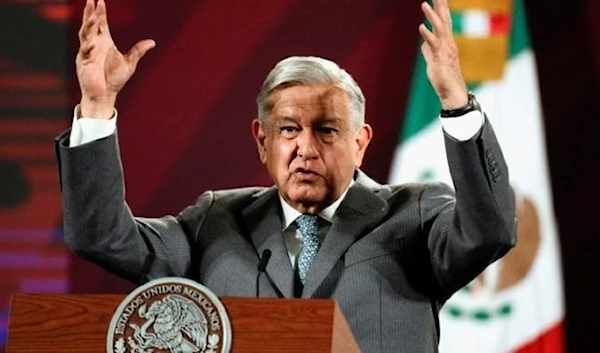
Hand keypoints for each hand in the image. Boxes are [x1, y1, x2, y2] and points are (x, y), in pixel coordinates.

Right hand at [76, 0, 154, 118]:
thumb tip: (152, 42)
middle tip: (91, 1)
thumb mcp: (130, 63)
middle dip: (90, 13)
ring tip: (93, 17)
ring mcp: (87, 52)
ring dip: (88, 25)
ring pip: (85, 34)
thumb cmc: (115, 80)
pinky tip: (93, 43)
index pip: (101, 24)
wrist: (105, 95)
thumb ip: (138, 51)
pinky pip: (84, 51)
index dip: (100, 13)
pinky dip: (88, 46)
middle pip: (90, 25)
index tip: (100, 1)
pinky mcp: (83, 61)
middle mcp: (95, 45)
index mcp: (105, 43)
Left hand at [419, 0, 467, 109]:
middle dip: (440, 6)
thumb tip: (423, 46)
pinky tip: (421, 27)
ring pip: (439, 29)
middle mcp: (448, 43)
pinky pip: (433, 44)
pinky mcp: (440, 58)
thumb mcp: (434, 61)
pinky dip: (427, 35)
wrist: (452, 91)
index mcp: (447, 42)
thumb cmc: (444, 77)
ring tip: (424, 4)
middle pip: (444, 20)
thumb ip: (429, 52)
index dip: (441, 9)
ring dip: (432, 16)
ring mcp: (444, 50)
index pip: (444, 22)